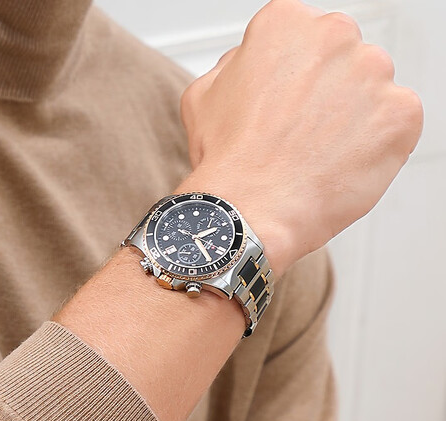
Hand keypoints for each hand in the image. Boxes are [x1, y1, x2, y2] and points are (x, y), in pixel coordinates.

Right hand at [177, 0, 422, 275]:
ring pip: (370, 91)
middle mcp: (333, 36)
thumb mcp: (204, 95)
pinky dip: (375, 145)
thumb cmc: (227, 161)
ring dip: (351, 118)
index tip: (286, 106)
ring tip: (318, 155)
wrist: (249, 212)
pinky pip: (395, 124)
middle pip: (339, 61)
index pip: (301, 41)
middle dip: (324, 93)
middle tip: (301, 134)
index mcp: (284, 24)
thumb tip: (255, 65)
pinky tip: (340, 165)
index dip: (291, 81)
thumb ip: (236, 65)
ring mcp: (372, 73)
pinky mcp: (400, 114)